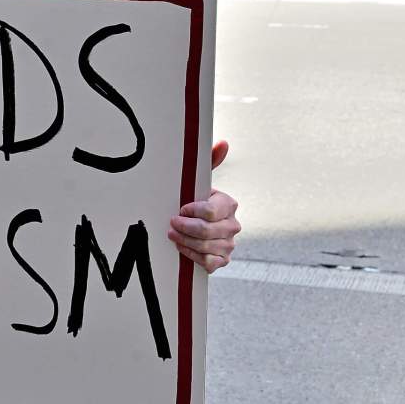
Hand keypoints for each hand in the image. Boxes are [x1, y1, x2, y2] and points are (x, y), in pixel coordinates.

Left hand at [168, 140, 240, 272]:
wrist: (195, 225)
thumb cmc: (194, 198)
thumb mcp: (198, 180)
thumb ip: (209, 161)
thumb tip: (223, 143)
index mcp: (229, 204)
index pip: (212, 212)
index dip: (193, 211)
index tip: (180, 208)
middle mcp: (233, 225)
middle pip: (208, 231)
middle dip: (185, 228)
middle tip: (171, 223)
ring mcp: (229, 244)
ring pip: (206, 247)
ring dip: (185, 241)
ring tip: (172, 234)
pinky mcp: (222, 260)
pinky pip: (208, 262)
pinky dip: (192, 255)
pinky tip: (182, 247)